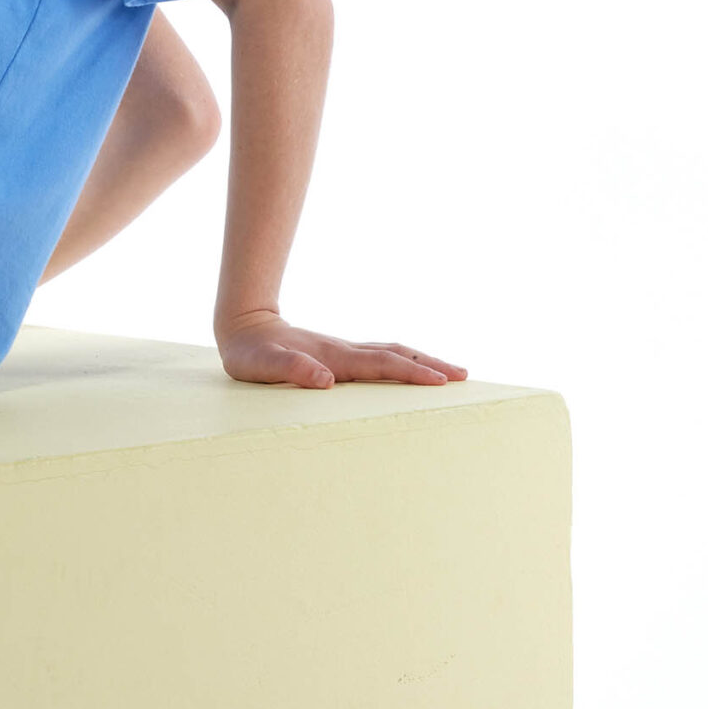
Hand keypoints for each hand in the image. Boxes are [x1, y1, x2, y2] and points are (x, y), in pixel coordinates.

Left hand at [215, 309, 466, 389]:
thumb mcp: (261, 366)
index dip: (410, 372)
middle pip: (396, 354)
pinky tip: (414, 369)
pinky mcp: (340, 354)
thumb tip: (324, 380)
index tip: (439, 381)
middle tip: (464, 375)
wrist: (243, 326)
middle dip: (430, 364)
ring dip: (422, 360)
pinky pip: (381, 357)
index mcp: (332, 357)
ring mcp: (344, 350)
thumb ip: (290, 369)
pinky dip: (404, 361)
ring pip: (392, 352)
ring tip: (452, 372)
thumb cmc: (250, 353)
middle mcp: (344, 351)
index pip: (380, 364)